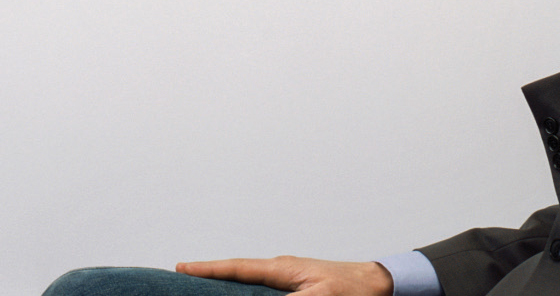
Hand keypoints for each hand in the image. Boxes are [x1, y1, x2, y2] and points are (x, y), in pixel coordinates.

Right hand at [176, 259, 392, 295]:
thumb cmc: (353, 289)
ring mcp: (288, 281)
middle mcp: (281, 272)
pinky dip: (247, 294)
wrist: (378, 285)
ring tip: (203, 287)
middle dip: (210, 276)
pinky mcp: (297, 292)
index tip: (182, 267)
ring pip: (249, 286)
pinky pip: (264, 294)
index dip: (209, 269)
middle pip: (237, 275)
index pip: (237, 269)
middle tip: (181, 275)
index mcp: (282, 268)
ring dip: (228, 287)